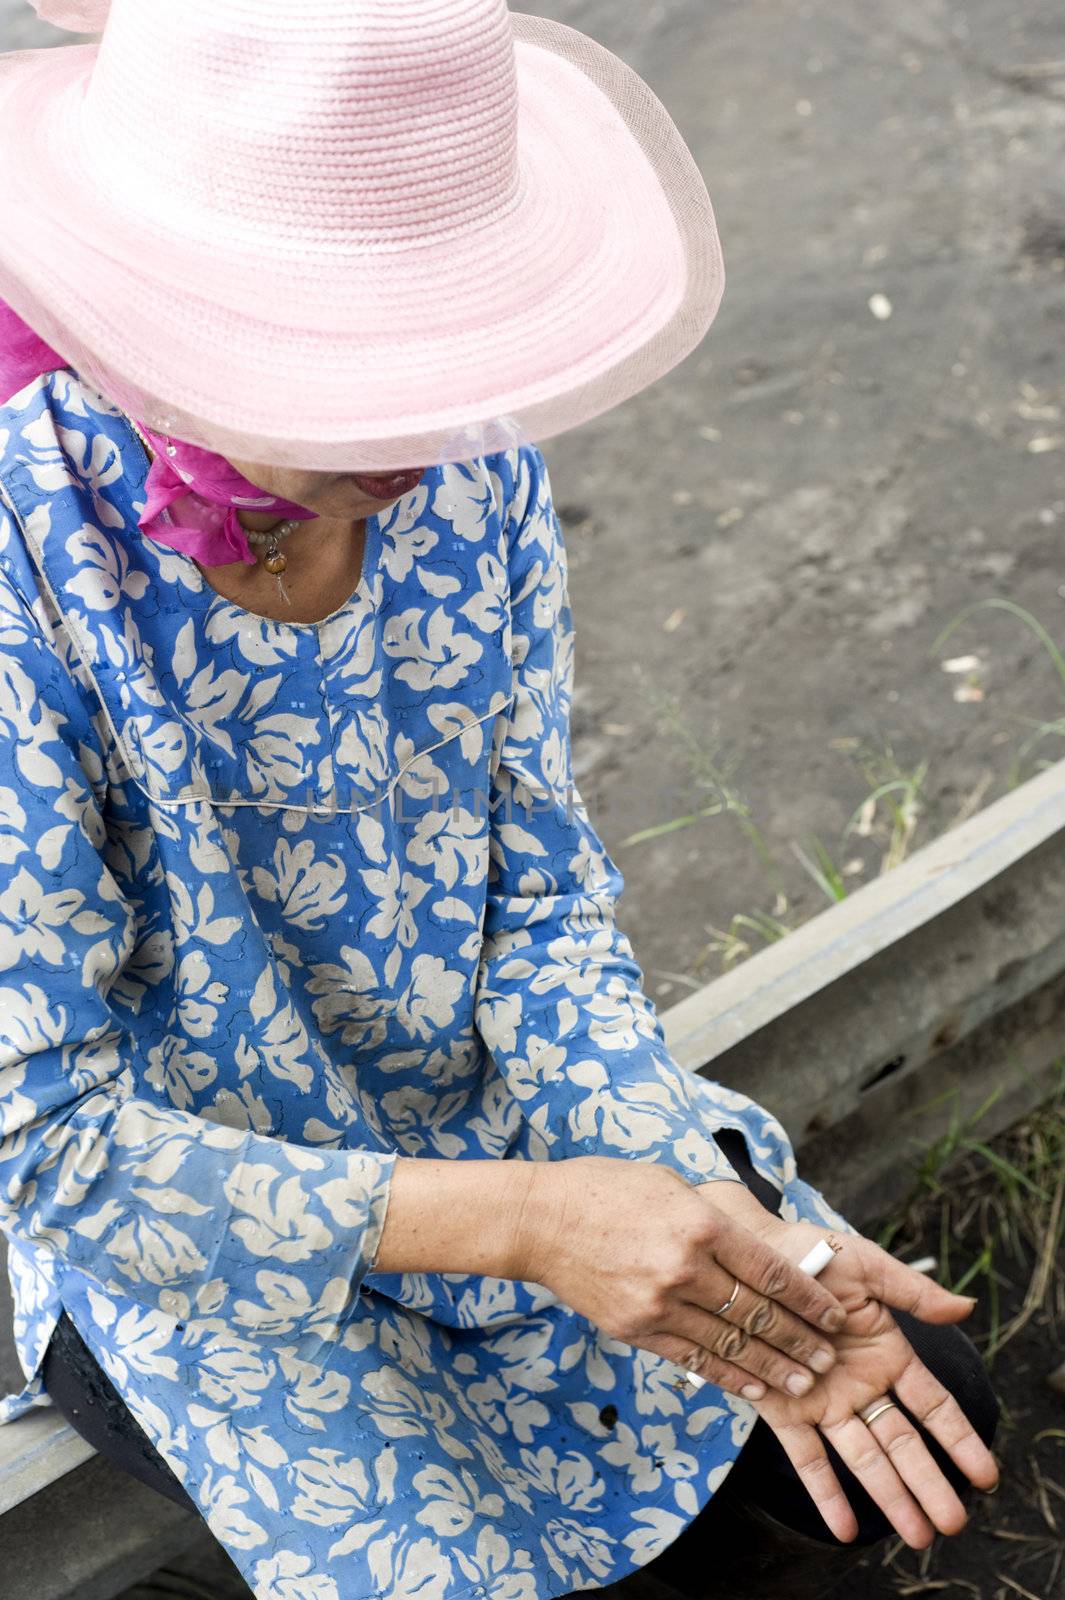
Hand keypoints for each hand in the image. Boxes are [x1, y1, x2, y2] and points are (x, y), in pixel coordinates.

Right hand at [519, 1157, 849, 1401]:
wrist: (542, 1220)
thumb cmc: (607, 1190)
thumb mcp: (672, 1186)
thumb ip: (714, 1219)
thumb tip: (755, 1246)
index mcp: (702, 1223)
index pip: (772, 1270)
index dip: (810, 1298)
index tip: (834, 1314)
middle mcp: (686, 1267)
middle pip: (759, 1312)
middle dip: (800, 1339)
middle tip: (828, 1356)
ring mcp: (660, 1303)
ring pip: (732, 1343)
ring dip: (773, 1367)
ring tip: (802, 1382)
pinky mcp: (637, 1329)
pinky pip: (694, 1359)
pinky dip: (729, 1376)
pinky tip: (754, 1389)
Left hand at [734, 1209, 999, 1546]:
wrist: (751, 1252)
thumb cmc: (813, 1254)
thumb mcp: (867, 1265)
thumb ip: (912, 1292)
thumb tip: (964, 1307)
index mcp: (886, 1353)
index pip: (932, 1406)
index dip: (959, 1440)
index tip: (985, 1476)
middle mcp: (859, 1385)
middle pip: (902, 1443)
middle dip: (928, 1483)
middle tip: (952, 1523)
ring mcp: (824, 1401)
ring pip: (864, 1457)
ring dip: (889, 1496)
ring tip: (918, 1535)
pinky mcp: (785, 1408)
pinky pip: (808, 1456)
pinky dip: (826, 1492)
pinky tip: (844, 1529)